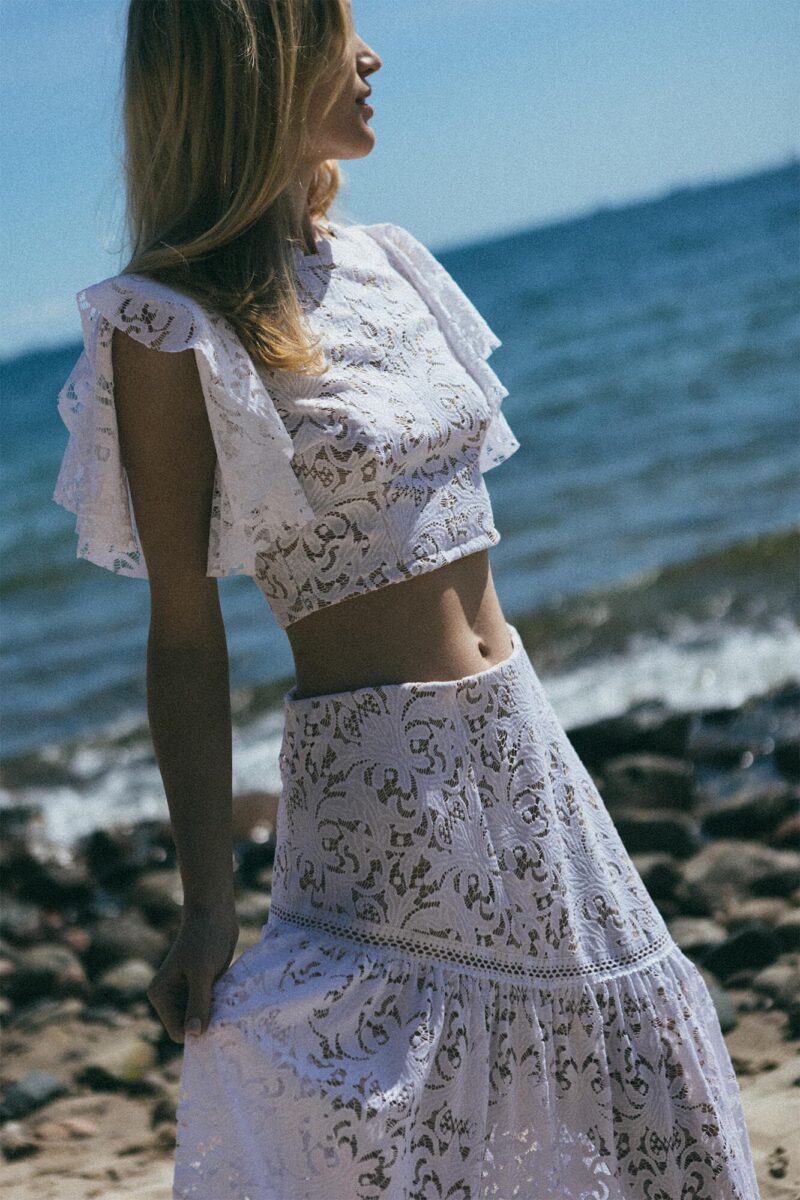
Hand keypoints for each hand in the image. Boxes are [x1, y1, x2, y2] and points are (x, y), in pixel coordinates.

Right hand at [147, 907, 239, 1042]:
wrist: (215, 911)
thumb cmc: (205, 938)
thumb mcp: (201, 972)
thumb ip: (198, 1004)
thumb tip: (194, 1035)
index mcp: (161, 995)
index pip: (178, 1031)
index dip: (197, 1032)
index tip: (220, 1022)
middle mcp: (171, 996)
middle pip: (190, 1027)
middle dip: (208, 1023)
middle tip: (228, 1012)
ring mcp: (187, 992)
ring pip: (203, 1018)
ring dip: (216, 1013)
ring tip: (230, 1000)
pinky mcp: (202, 986)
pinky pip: (211, 1006)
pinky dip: (221, 1003)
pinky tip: (232, 994)